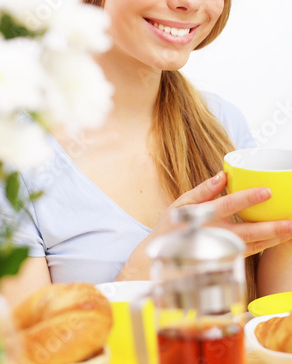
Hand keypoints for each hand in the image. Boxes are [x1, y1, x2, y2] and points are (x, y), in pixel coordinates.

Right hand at [115, 171, 291, 280]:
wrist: (158, 260)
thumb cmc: (170, 228)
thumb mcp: (180, 205)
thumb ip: (203, 190)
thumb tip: (223, 175)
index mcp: (202, 219)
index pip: (228, 206)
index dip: (247, 199)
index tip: (267, 192)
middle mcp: (213, 236)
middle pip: (247, 233)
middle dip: (271, 228)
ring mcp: (220, 251)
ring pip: (252, 247)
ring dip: (273, 240)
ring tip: (291, 231)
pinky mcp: (224, 261)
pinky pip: (249, 253)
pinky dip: (264, 246)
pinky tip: (278, 239)